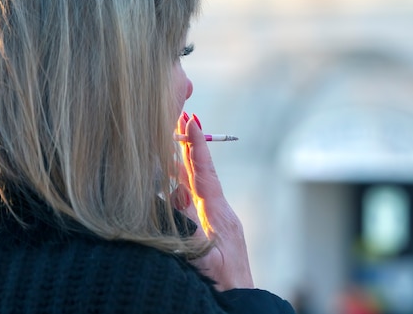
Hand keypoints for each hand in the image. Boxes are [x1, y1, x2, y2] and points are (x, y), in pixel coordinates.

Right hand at [174, 112, 253, 290]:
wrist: (242, 304)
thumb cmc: (225, 285)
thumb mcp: (206, 260)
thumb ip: (189, 232)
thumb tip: (172, 205)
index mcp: (219, 216)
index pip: (205, 174)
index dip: (197, 148)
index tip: (191, 121)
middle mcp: (218, 213)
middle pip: (201, 173)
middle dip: (190, 146)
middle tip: (183, 118)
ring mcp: (215, 221)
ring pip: (195, 187)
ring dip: (182, 165)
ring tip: (172, 141)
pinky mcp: (210, 231)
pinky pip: (192, 203)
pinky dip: (180, 188)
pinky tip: (170, 182)